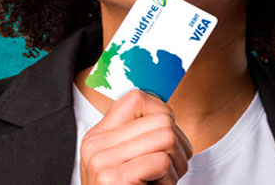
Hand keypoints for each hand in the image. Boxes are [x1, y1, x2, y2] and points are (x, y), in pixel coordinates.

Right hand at [79, 90, 194, 184]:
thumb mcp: (130, 162)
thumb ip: (140, 137)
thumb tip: (167, 112)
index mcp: (99, 136)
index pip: (138, 97)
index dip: (164, 114)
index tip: (166, 141)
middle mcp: (95, 144)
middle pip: (161, 118)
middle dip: (178, 145)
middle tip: (168, 170)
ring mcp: (101, 161)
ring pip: (166, 136)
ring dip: (176, 164)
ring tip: (161, 181)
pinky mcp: (112, 177)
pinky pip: (161, 161)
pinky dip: (168, 180)